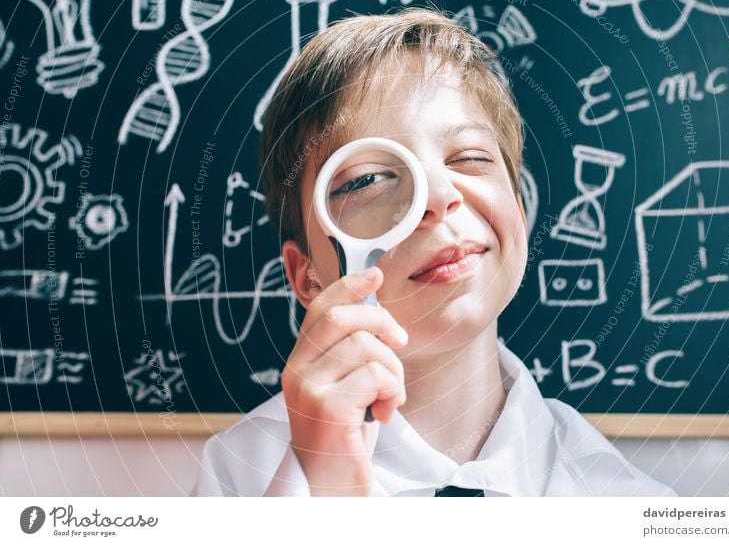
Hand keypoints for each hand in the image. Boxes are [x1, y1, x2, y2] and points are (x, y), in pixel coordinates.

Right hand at [281, 266, 406, 495]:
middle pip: (344, 317)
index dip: (348, 286)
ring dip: (394, 371)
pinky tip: (384, 413)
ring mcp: (308, 389)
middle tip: (399, 345)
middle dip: (383, 323)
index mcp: (299, 362)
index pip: (320, 309)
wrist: (330, 486)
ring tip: (390, 397)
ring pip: (367, 346)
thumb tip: (375, 310)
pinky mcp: (327, 408)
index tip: (375, 274)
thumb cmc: (343, 437)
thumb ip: (348, 354)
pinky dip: (392, 391)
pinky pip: (375, 375)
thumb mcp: (343, 387)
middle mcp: (296, 371)